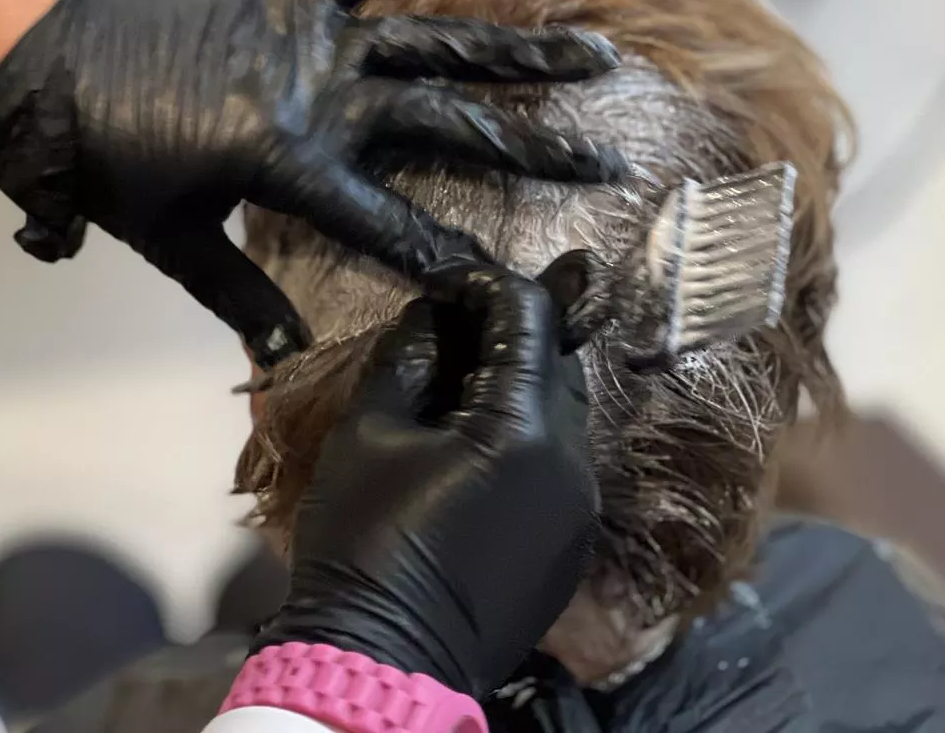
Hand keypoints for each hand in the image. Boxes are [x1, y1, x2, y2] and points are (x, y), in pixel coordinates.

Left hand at [0, 0, 622, 365]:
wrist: (48, 66)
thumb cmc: (105, 164)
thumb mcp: (171, 243)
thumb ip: (237, 296)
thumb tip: (287, 357)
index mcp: (289, 165)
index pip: (393, 225)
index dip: (453, 257)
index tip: (517, 281)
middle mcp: (321, 97)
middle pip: (446, 127)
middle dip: (531, 149)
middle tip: (608, 162)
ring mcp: (312, 41)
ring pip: (434, 46)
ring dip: (515, 53)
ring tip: (594, 55)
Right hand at [255, 260, 598, 699]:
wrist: (383, 662)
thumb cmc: (363, 542)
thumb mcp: (367, 432)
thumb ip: (406, 359)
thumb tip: (430, 315)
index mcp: (523, 429)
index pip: (529, 316)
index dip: (482, 283)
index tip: (439, 282)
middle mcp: (573, 463)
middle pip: (555, 361)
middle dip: (503, 332)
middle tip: (442, 330)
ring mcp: (581, 509)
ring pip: (560, 412)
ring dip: (515, 384)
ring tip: (450, 388)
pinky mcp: (572, 544)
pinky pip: (559, 464)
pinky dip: (522, 437)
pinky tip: (468, 447)